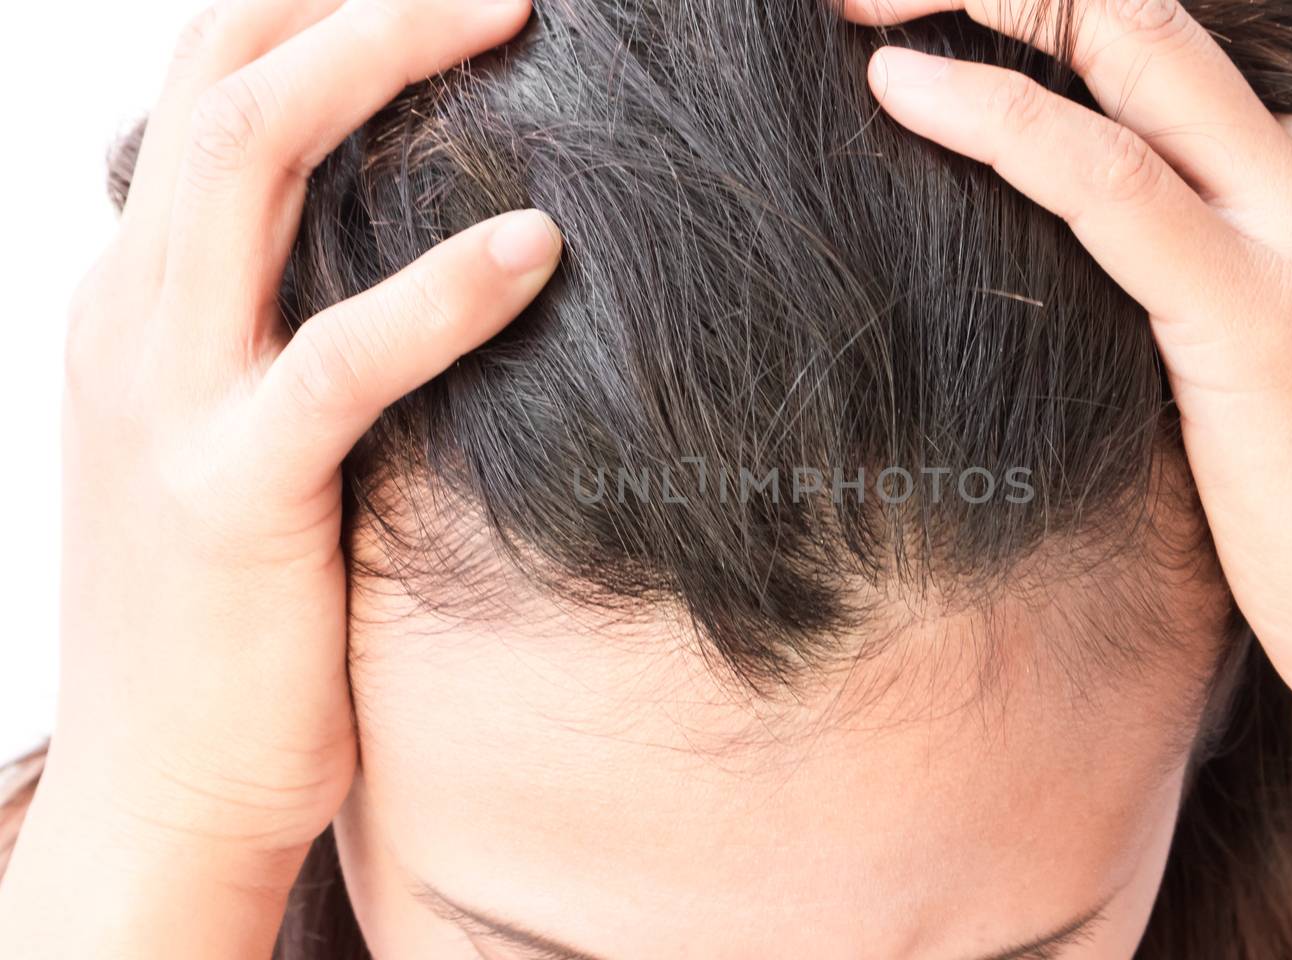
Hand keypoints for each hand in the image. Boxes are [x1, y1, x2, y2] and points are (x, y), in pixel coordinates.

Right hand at [37, 0, 554, 866]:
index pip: (203, 83)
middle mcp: (132, 314)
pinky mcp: (233, 493)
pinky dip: (440, 292)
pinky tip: (535, 246)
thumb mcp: (237, 437)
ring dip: (378, 63)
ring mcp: (168, 396)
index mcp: (138, 294)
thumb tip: (403, 257)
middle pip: (221, 77)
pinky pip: (335, 361)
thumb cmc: (235, 609)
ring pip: (248, 161)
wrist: (170, 783)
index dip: (304, 0)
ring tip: (509, 12)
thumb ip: (282, 332)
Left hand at [841, 0, 1291, 743]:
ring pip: (1130, 49)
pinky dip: (997, 122)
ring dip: (979, 6)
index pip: (1165, 42)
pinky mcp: (1263, 314)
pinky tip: (903, 92)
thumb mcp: (1259, 351)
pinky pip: (1109, 180)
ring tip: (854, 7)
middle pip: (1142, 10)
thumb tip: (1045, 240)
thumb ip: (1182, 268)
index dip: (1038, 11)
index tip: (919, 16)